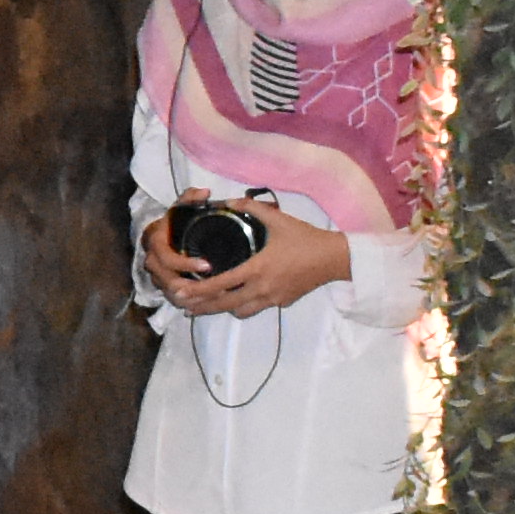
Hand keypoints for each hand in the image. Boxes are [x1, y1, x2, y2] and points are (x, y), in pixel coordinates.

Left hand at [149, 208, 349, 318]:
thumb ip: (251, 208)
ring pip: (240, 312)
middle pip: (224, 305)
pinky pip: (257, 308)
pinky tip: (238, 298)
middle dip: (202, 306)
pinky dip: (243, 306)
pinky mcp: (282, 303)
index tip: (180, 291)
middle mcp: (261, 288)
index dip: (198, 290)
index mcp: (256, 268)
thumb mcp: (278, 219)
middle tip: (183, 306)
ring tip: (208, 304)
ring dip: (223, 309)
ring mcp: (272, 299)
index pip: (221, 284)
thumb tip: (230, 201)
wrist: (334, 259)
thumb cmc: (305, 238)